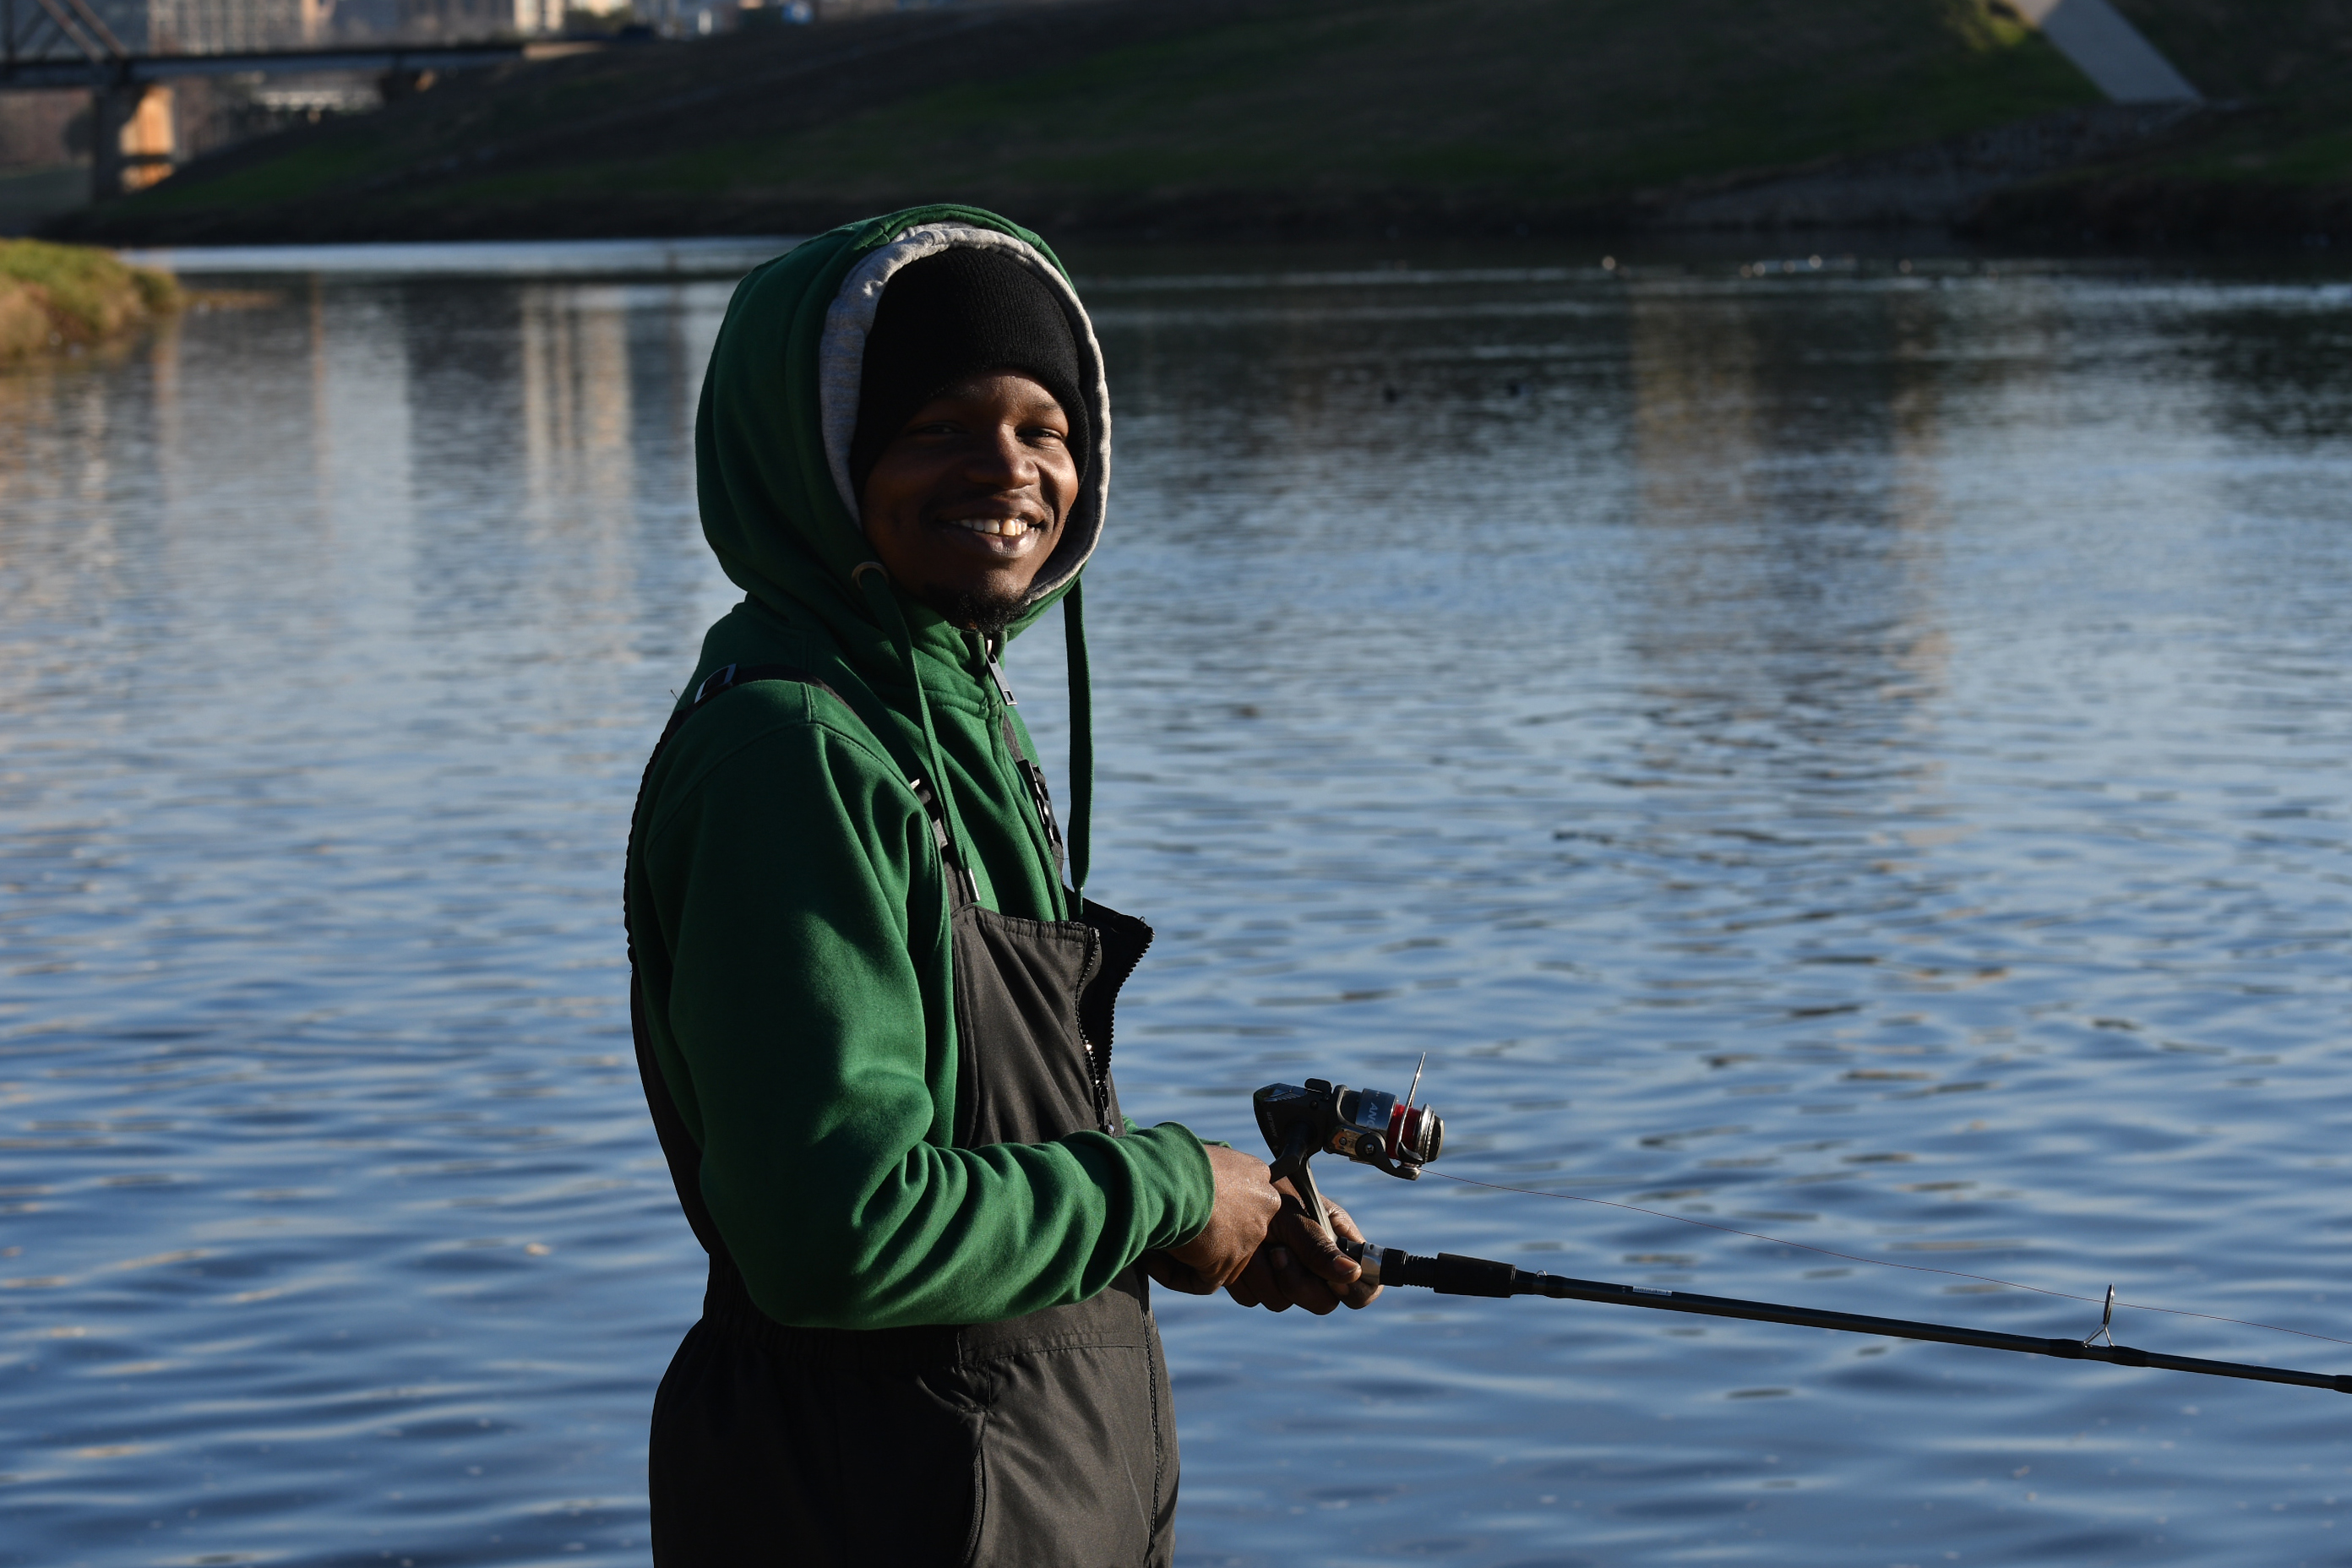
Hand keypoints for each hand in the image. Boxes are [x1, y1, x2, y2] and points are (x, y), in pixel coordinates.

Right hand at [1154, 1144, 1279, 1292]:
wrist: (1170, 1178)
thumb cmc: (1175, 1157)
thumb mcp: (1198, 1152)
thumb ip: (1206, 1169)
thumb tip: (1185, 1175)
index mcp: (1257, 1173)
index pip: (1242, 1195)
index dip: (1214, 1204)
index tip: (1185, 1201)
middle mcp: (1263, 1206)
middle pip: (1235, 1228)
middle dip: (1204, 1231)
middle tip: (1171, 1225)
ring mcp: (1250, 1238)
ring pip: (1219, 1257)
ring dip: (1186, 1256)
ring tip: (1152, 1244)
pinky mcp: (1227, 1265)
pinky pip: (1201, 1282)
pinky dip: (1173, 1275)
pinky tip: (1149, 1260)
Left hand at [1224, 1183, 1381, 1314]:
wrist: (1220, 1191)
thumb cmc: (1264, 1190)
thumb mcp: (1293, 1214)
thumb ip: (1319, 1245)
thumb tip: (1353, 1273)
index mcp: (1337, 1241)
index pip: (1368, 1282)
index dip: (1357, 1290)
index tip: (1334, 1282)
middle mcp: (1315, 1262)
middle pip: (1322, 1301)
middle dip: (1297, 1282)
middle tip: (1278, 1252)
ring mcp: (1285, 1274)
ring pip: (1283, 1302)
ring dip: (1264, 1275)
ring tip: (1257, 1244)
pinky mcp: (1256, 1279)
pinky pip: (1254, 1298)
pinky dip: (1244, 1278)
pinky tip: (1239, 1253)